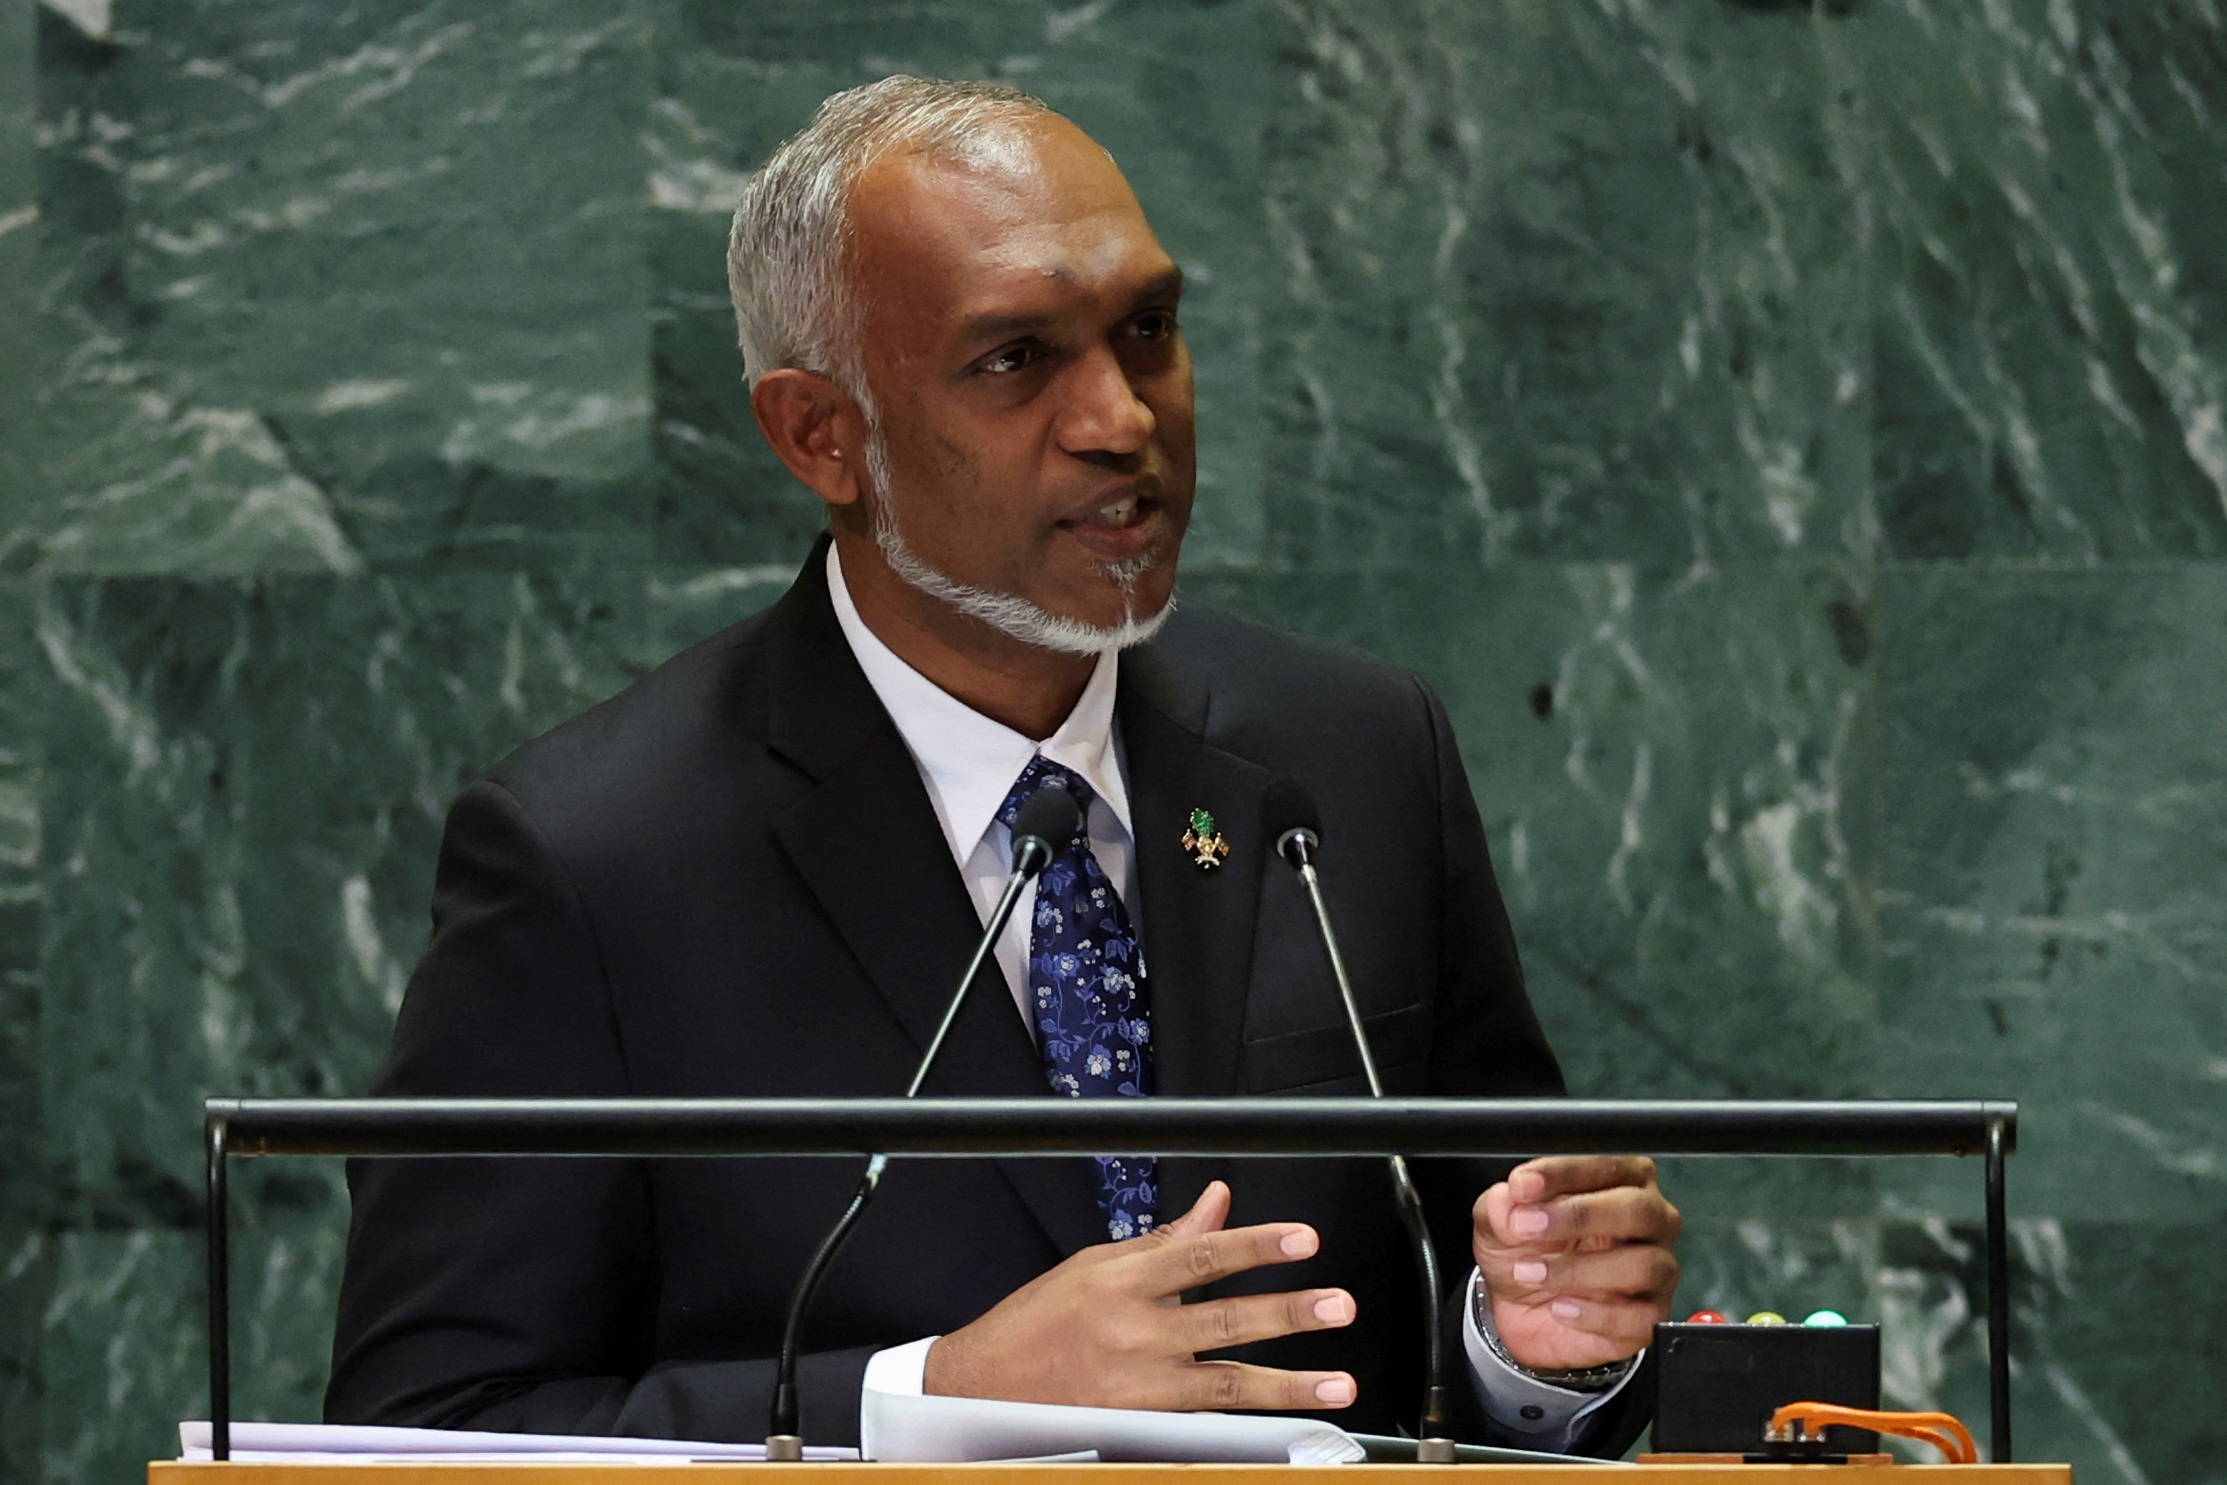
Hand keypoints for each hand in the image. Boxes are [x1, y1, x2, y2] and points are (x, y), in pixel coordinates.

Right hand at [924, 1180, 1359, 1411]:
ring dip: (1289, 1385)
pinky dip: (1248, 1424)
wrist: (983, 1388)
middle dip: (1287, 1312)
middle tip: (1337, 1305)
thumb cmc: (1037, 1323)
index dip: (1256, 1245)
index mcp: (1123, 1280)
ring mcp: (1141, 1386)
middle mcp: (1135, 1332)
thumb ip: (1164, 1239)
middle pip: (1224, 1320)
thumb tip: (1217, 1204)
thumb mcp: (1094, 1264)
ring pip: (1228, 1385)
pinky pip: (1205, 1423)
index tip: (1302, 1239)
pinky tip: (1285, 1428)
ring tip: (1338, 1385)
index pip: (1202, 1254)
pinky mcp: (1141, 1426)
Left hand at [1472, 1155, 1680, 1370]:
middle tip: (1525, 1226)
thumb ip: (1502, 1206)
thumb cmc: (1526, 1252)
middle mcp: (1649, 1221)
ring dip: (1577, 1269)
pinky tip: (1560, 1307)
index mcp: (1621, 1182)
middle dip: (1579, 1216)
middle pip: (1638, 1210)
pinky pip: (1639, 1316)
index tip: (1523, 1185)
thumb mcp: (1501, 1224)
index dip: (1563, 1173)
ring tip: (1530, 1273)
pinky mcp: (1651, 1315)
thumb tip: (1507, 1198)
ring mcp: (1657, 1270)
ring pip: (1642, 1265)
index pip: (1607, 1166)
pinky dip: (1594, 1314)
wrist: (1523, 1311)